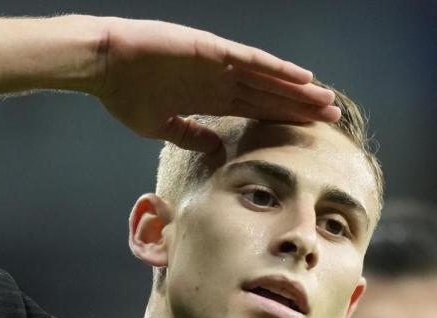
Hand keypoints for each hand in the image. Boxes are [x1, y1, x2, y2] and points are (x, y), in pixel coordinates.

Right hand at [92, 18, 340, 152]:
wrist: (104, 65)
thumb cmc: (124, 94)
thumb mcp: (160, 125)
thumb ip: (189, 136)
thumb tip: (215, 148)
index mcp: (209, 99)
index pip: (255, 110)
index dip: (282, 120)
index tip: (308, 133)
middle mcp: (220, 80)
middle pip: (270, 95)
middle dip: (300, 107)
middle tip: (332, 118)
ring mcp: (218, 63)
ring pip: (268, 78)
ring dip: (297, 90)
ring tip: (326, 101)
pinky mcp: (212, 49)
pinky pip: (251, 60)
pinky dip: (277, 69)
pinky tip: (301, 77)